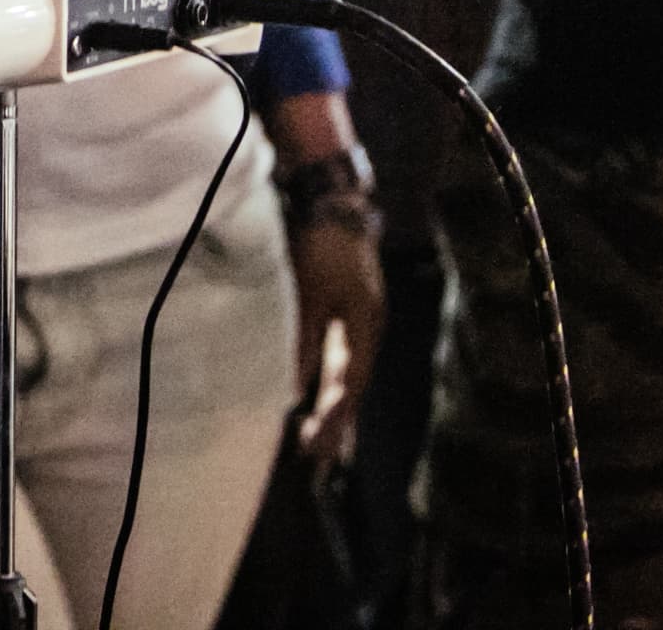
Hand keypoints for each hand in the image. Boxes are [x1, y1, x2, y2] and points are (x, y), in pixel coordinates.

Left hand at [287, 207, 384, 467]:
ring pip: (349, 374)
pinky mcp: (349, 311)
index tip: (318, 445)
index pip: (348, 384)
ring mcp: (361, 319)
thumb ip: (303, 338)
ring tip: (327, 446)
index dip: (334, 417)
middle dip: (339, 424)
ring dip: (338, 408)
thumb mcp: (308, 292)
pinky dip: (335, 383)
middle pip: (353, 385)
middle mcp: (366, 328)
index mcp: (362, 327)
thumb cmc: (321, 244)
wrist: (334, 201)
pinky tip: (324, 397)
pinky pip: (343, 358)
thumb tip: (296, 387)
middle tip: (321, 463)